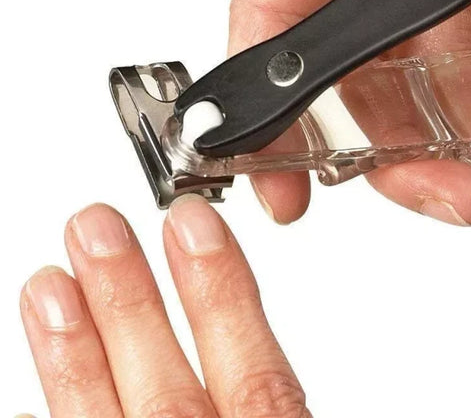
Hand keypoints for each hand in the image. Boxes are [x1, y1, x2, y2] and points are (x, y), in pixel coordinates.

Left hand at [20, 200, 310, 417]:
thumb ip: (282, 397)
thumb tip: (270, 349)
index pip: (258, 377)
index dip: (223, 293)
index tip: (193, 225)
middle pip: (171, 398)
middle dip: (131, 305)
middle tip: (98, 231)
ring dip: (76, 357)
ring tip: (49, 285)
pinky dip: (56, 415)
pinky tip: (34, 378)